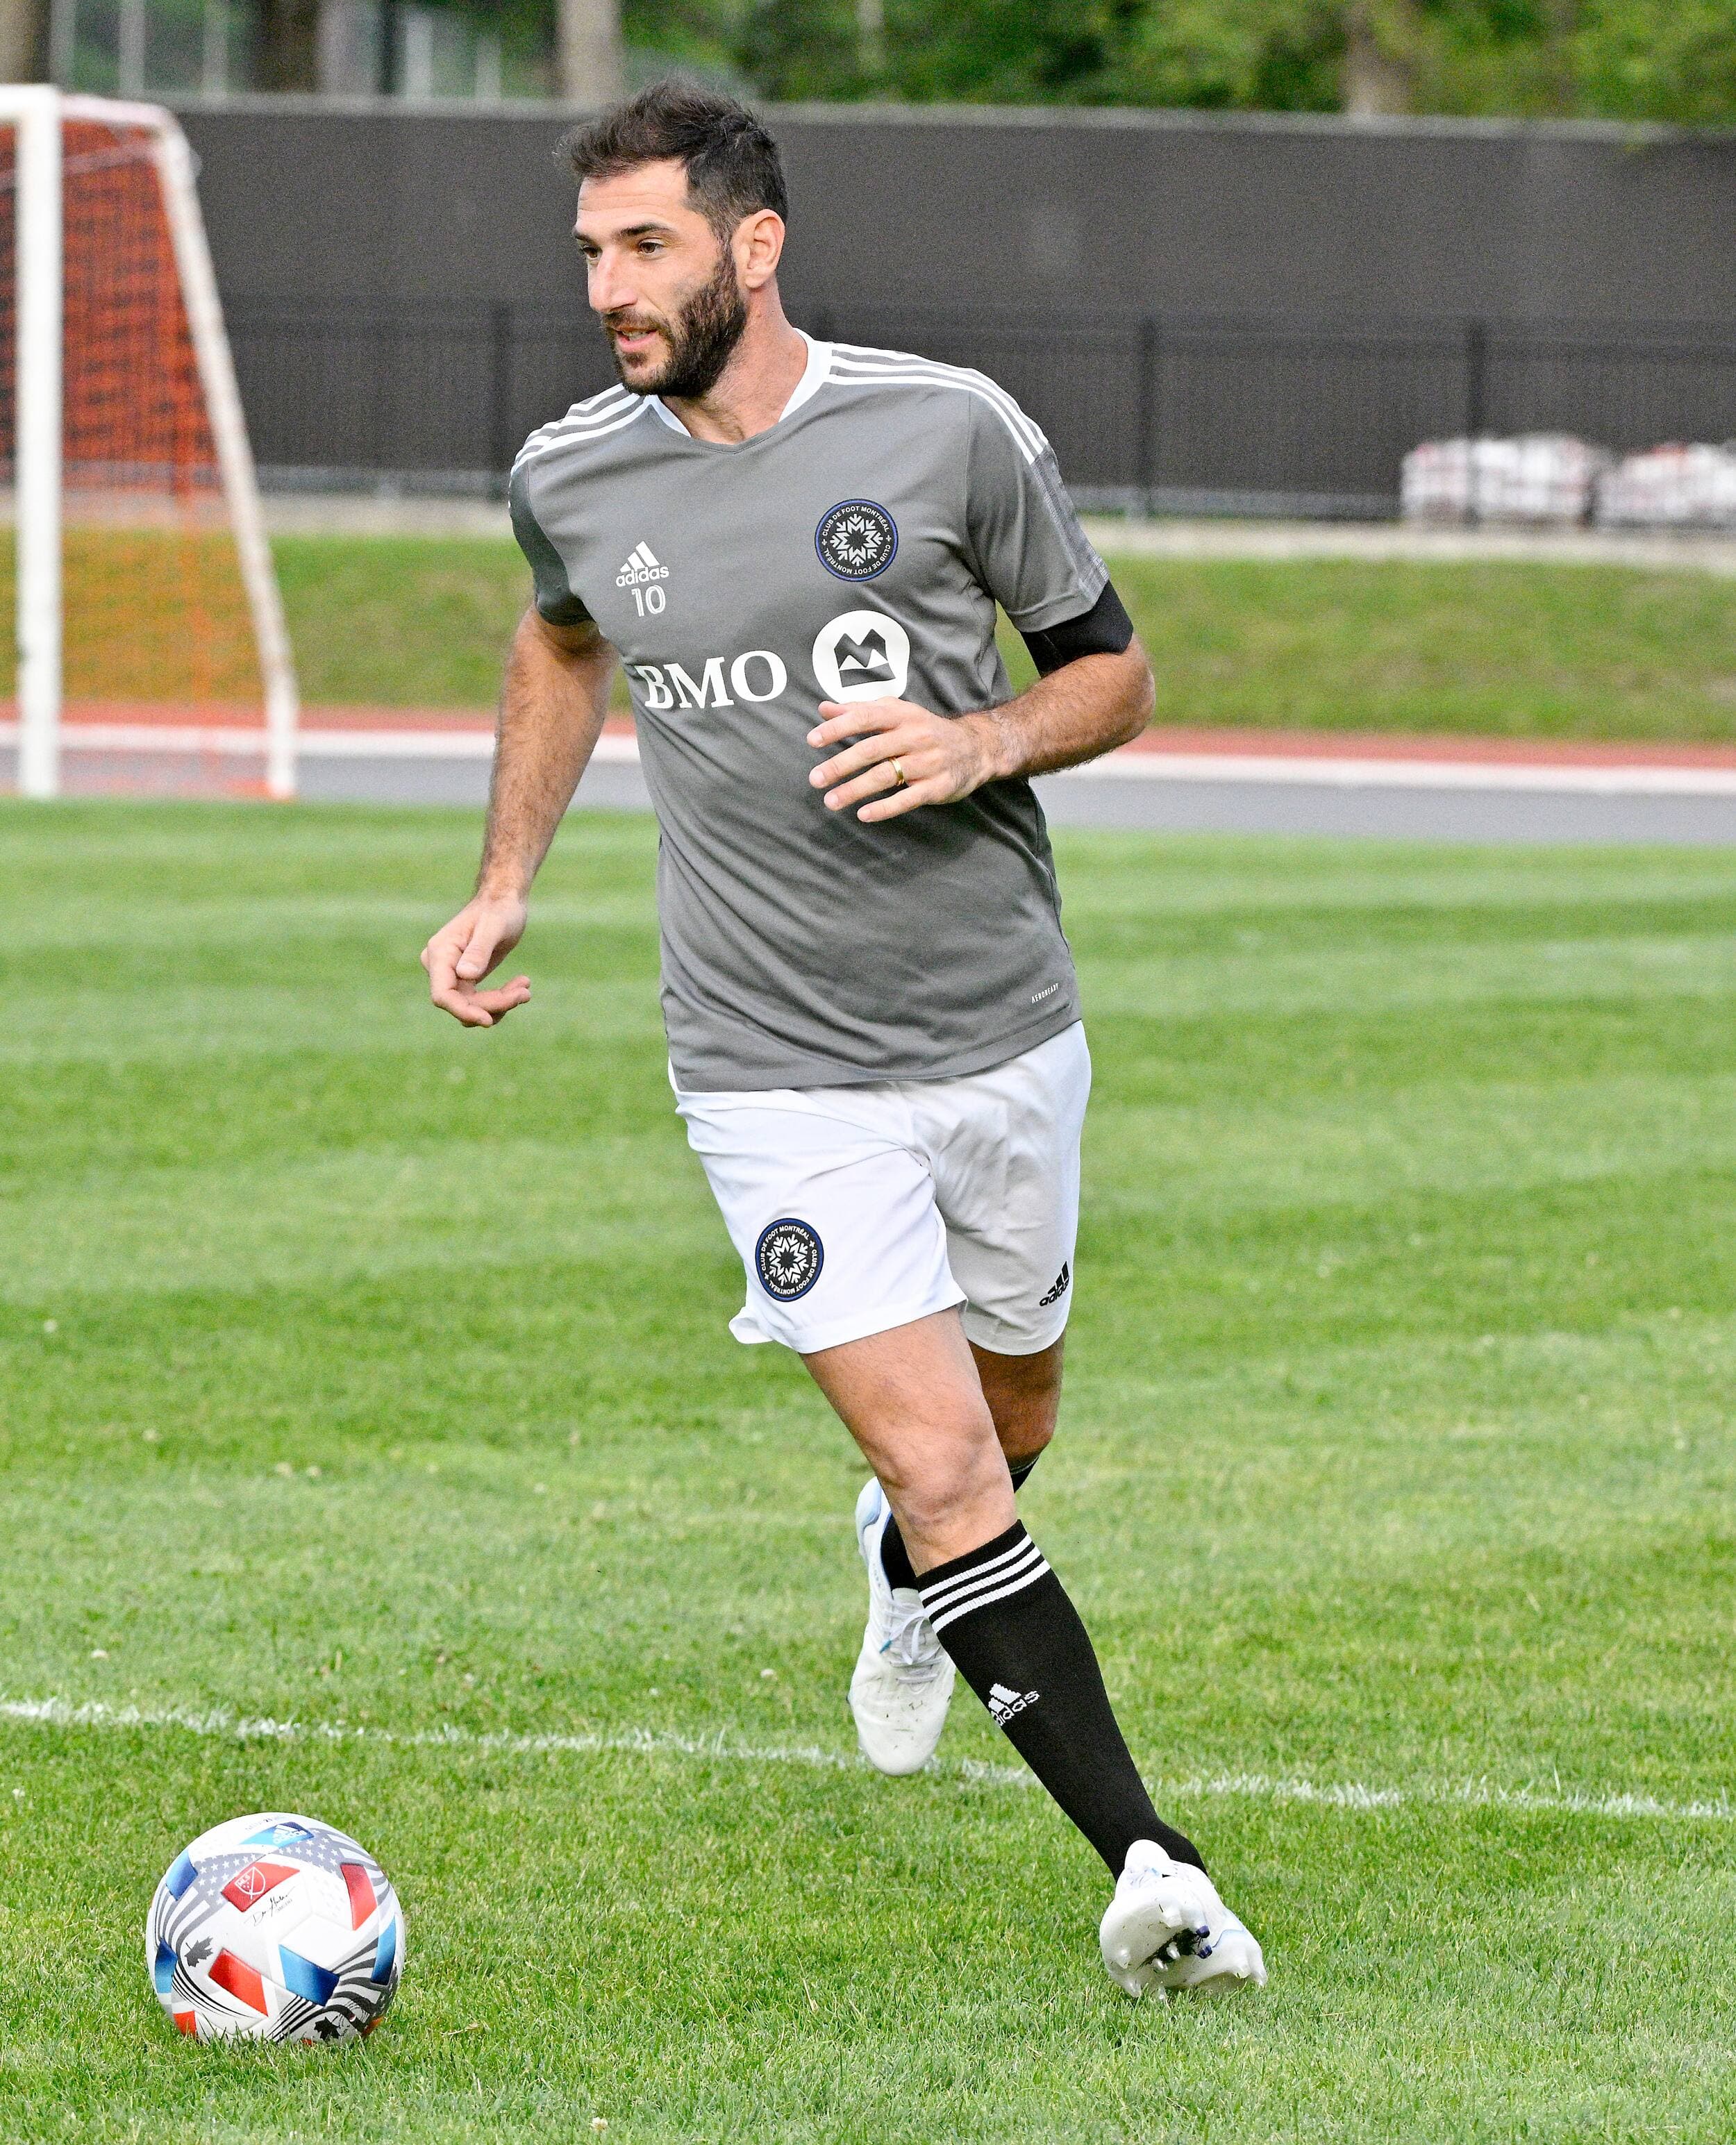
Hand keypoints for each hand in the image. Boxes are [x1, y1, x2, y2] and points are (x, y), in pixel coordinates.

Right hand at [421, 894, 530, 1027]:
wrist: (504, 901)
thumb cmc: (499, 909)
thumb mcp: (493, 927)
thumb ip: (478, 951)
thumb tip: (465, 975)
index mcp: (440, 953)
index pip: (443, 994)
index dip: (463, 1011)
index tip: (488, 1020)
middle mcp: (440, 967)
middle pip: (461, 1003)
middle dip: (494, 1004)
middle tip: (525, 993)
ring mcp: (451, 975)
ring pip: (472, 1006)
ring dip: (500, 1003)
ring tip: (525, 988)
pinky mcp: (465, 980)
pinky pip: (479, 1002)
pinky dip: (501, 999)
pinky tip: (521, 985)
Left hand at [807, 699, 998, 821]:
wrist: (975, 748)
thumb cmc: (925, 729)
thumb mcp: (897, 712)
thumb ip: (859, 710)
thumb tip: (823, 708)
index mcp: (902, 715)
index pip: (865, 718)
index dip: (838, 728)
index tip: (812, 740)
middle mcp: (915, 736)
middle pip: (872, 749)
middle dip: (841, 764)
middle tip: (815, 779)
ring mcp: (927, 762)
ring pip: (886, 776)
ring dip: (856, 790)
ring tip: (830, 801)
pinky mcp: (936, 787)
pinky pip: (907, 799)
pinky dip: (885, 808)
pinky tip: (863, 814)